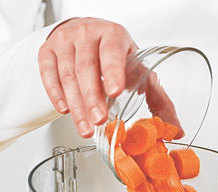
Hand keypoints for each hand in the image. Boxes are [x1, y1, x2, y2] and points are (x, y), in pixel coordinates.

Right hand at [38, 18, 136, 137]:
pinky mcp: (47, 51)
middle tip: (99, 120)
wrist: (82, 34)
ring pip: (67, 76)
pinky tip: (64, 110)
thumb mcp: (131, 60)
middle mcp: (86, 34)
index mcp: (112, 35)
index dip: (113, 72)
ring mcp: (64, 41)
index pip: (111, 53)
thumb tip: (166, 112)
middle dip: (92, 98)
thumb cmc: (109, 52)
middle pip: (86, 69)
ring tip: (86, 128)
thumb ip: (145, 83)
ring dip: (76, 106)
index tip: (115, 92)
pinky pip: (48, 75)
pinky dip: (55, 95)